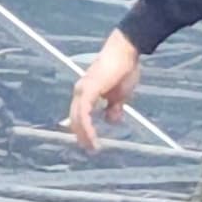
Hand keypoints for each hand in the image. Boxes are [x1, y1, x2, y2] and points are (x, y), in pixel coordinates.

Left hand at [68, 30, 141, 151]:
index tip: (89, 143)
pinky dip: (86, 127)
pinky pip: (84, 113)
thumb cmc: (124, 69)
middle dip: (82, 136)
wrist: (126, 52)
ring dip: (84, 134)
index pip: (79, 115)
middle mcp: (81, 91)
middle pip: (75, 118)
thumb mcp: (120, 95)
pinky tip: (92, 136)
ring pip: (77, 118)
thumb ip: (114, 107)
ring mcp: (83, 90)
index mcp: (87, 92)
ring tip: (92, 146)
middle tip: (90, 149)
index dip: (83, 129)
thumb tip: (111, 119)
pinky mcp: (88, 90)